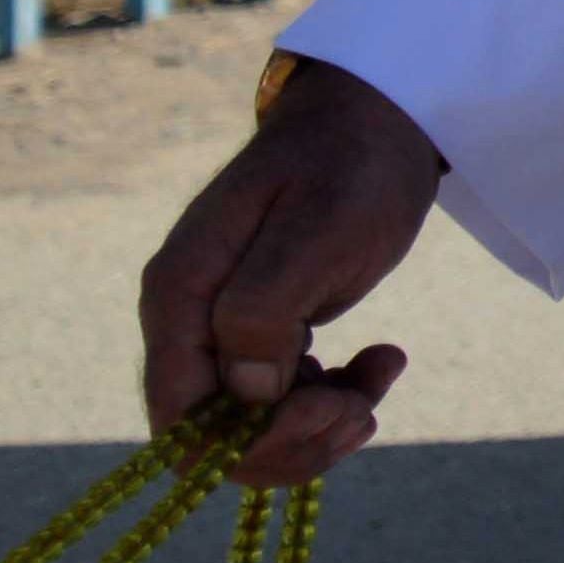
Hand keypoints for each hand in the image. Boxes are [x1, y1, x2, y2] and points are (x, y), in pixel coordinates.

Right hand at [138, 55, 448, 487]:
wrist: (380, 117)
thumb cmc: (348, 163)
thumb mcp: (316, 229)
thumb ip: (264, 311)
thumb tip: (245, 395)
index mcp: (180, 296)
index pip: (179, 422)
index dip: (247, 445)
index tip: (322, 410)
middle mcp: (189, 320)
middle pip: (217, 438)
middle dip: (294, 440)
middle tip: (362, 403)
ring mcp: (226, 327)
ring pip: (258, 426)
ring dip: (324, 423)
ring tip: (381, 374)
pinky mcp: (268, 330)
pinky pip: (288, 398)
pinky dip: (338, 397)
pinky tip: (385, 359)